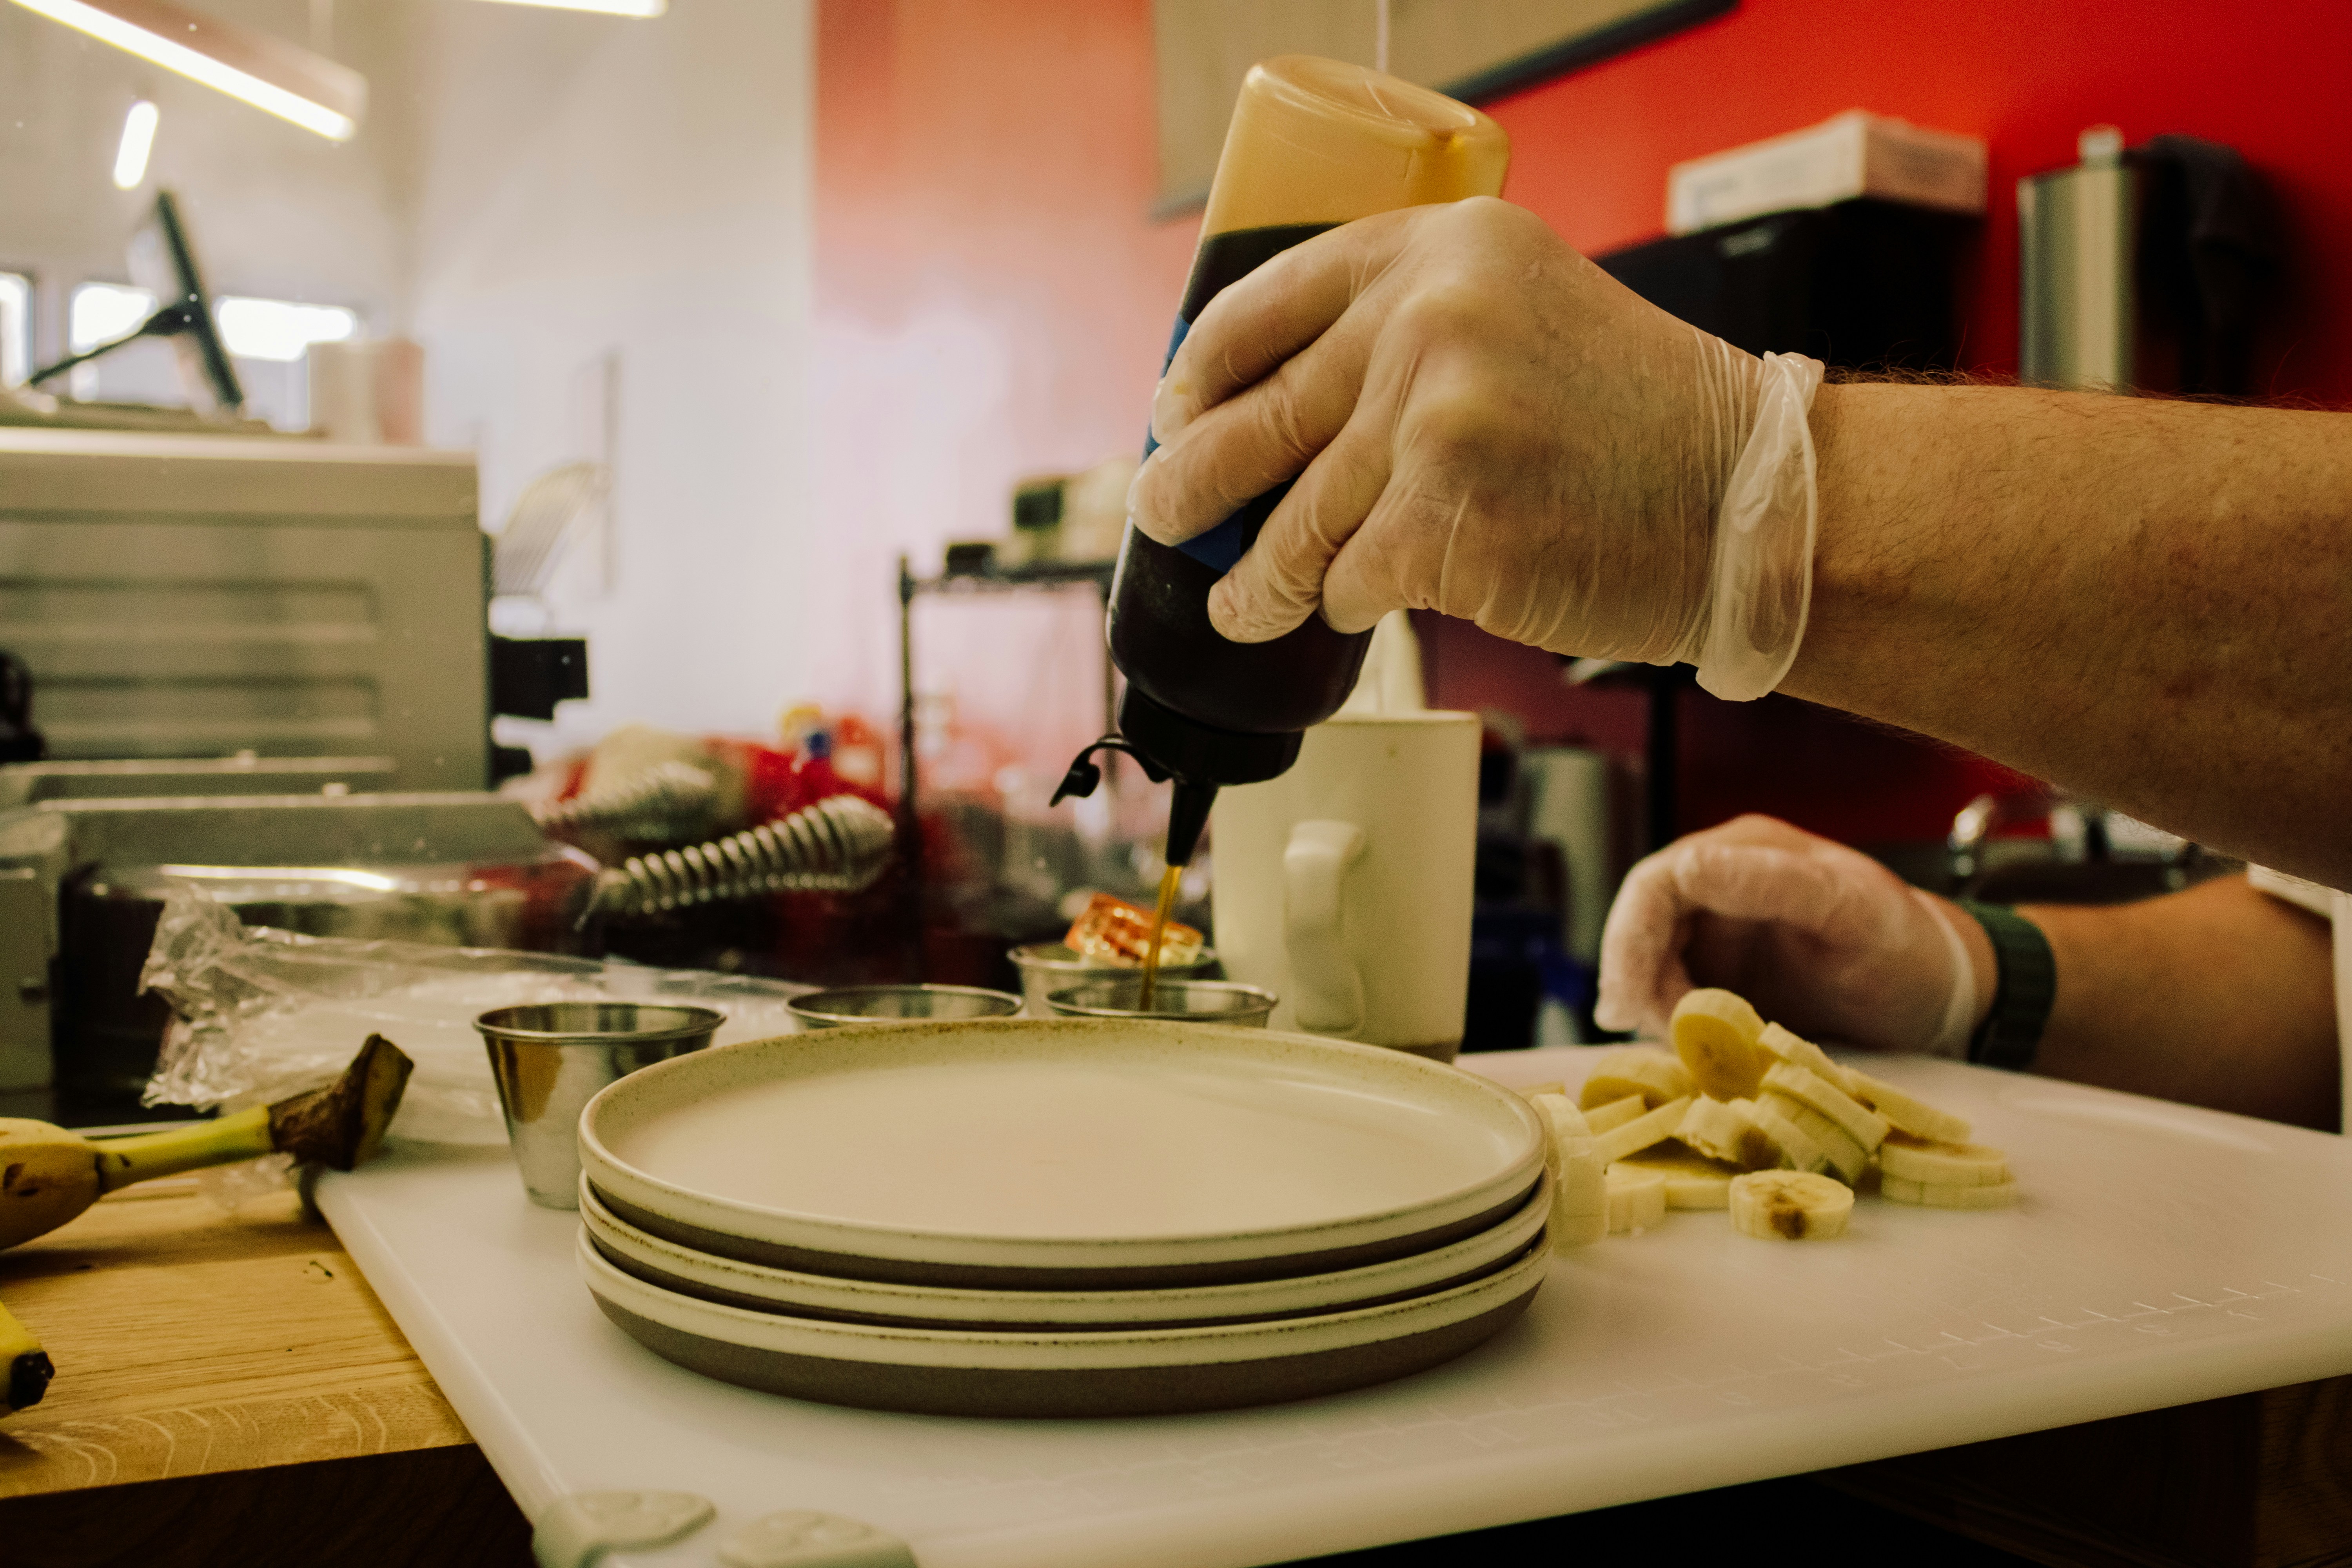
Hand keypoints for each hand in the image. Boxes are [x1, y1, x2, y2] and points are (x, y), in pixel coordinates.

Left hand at [1128, 197, 1767, 662]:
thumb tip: (1268, 403)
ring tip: (1243, 603)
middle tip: (1163, 515)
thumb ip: (1401, 335)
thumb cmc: (1633, 423)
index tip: (1172, 409)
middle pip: (1253, 418)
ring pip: (1293, 522)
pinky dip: (1347, 604)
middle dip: (1191, 483)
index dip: (1200, 369)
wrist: (1746, 500)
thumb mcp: (1513, 313)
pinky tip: (1363, 606)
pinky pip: (1349, 581)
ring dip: (1257, 577)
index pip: (1262, 304)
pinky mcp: (1446, 522)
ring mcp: (1433, 420)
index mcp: (1435, 249)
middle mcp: (1425, 318)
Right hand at [1595, 815, 1991, 1052]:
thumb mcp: (1852, 912)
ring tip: (1682, 1046)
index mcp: (1749, 851)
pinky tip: (1692, 1047)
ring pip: (1651, 959)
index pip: (1659, 884)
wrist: (1940, 994)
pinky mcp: (1725, 968)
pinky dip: (1673, 1020)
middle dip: (1633, 979)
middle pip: (1643, 922)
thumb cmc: (1908, 951)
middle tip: (1641, 1033)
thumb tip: (1688, 868)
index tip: (1630, 1003)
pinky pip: (1675, 988)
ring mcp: (1722, 925)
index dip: (1631, 940)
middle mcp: (1724, 881)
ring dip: (1652, 1003)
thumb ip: (1775, 882)